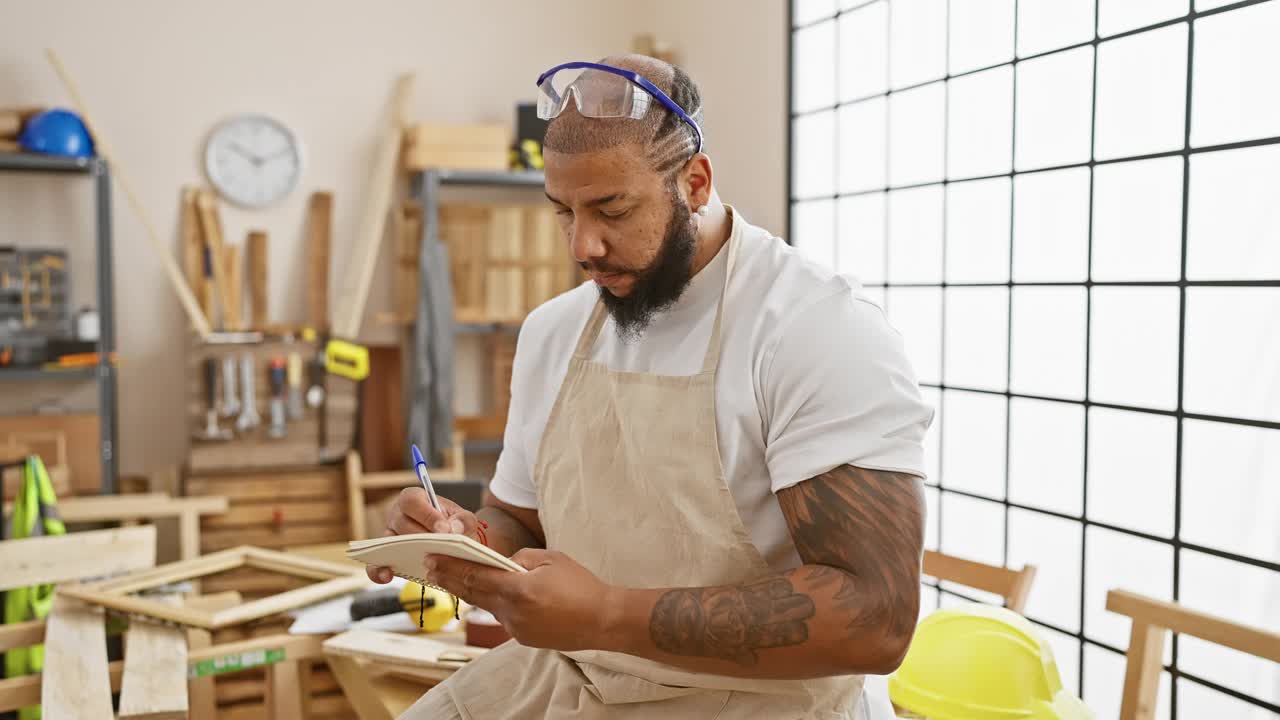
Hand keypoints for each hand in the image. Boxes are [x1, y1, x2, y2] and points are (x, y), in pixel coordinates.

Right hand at [365, 488, 479, 583]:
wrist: (450, 541)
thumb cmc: (454, 525)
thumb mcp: (464, 519)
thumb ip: (462, 521)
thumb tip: (453, 529)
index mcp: (415, 499)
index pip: (413, 501)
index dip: (426, 515)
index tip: (443, 530)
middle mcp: (398, 515)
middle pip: (401, 523)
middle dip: (420, 536)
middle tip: (437, 548)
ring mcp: (390, 536)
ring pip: (389, 543)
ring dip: (401, 553)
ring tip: (417, 563)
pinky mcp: (386, 556)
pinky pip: (375, 564)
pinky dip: (378, 571)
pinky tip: (388, 576)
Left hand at [425, 549, 621, 651]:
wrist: (602, 620)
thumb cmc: (581, 585)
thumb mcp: (551, 559)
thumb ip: (520, 559)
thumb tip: (501, 562)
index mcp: (518, 589)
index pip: (475, 576)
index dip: (451, 567)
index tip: (433, 559)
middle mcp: (512, 613)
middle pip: (473, 593)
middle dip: (451, 579)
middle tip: (432, 567)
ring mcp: (516, 628)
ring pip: (489, 605)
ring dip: (475, 591)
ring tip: (459, 577)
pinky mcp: (523, 638)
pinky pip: (504, 616)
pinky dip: (498, 603)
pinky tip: (500, 594)